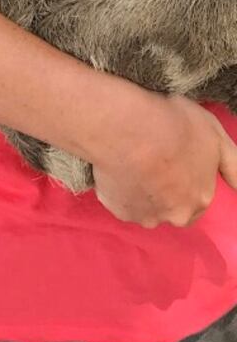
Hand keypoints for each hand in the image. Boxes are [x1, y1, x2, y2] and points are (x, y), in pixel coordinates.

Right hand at [91, 93, 236, 227]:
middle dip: (165, 191)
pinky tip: (116, 164)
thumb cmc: (174, 126)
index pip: (197, 199)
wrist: (127, 127)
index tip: (174, 158)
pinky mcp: (116, 209)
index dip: (187, 179)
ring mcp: (143, 215)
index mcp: (200, 199)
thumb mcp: (215, 135)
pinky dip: (117, 187)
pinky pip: (118, 200)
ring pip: (144, 206)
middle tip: (153, 159)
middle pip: (171, 208)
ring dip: (141, 191)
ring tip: (132, 159)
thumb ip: (232, 164)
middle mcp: (175, 216)